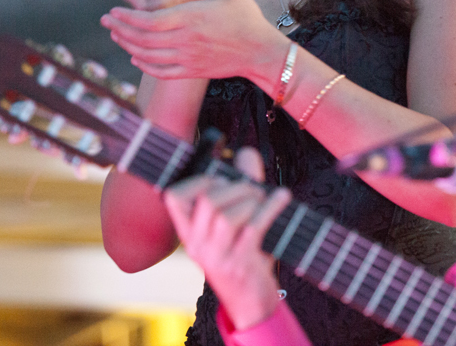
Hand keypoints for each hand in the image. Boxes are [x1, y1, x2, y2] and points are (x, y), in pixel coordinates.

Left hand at [101, 0, 279, 80]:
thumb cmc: (247, 17)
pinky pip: (162, 71)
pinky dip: (145, 66)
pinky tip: (137, 58)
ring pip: (149, 56)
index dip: (128, 18)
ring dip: (129, 46)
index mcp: (192, 17)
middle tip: (107, 23)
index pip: (150, 20)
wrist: (262, 51)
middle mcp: (186, 39)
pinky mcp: (193, 70)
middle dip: (121, 30)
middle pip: (144, 38)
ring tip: (117, 37)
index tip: (113, 12)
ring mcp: (189, 57)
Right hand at [163, 147, 291, 330]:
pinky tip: (283, 198)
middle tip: (251, 189)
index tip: (218, 178)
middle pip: (207, 201)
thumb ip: (241, 183)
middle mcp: (197, 245)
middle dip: (234, 186)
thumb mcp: (234, 222)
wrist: (250, 302)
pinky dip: (272, 207)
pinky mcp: (241, 263)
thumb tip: (246, 152)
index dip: (197, 180)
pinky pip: (255, 226)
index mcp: (188, 232)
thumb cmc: (242, 254)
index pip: (173, 197)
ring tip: (264, 198)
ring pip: (227, 215)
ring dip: (252, 199)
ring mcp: (218, 256)